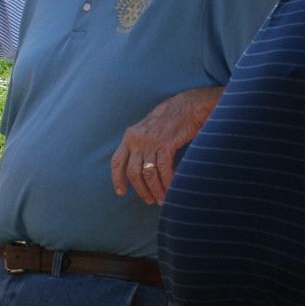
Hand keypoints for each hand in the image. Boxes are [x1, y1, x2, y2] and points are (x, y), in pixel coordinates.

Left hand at [111, 87, 222, 205]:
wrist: (187, 105)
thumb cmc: (170, 119)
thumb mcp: (147, 129)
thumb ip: (140, 145)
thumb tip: (140, 168)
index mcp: (130, 136)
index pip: (117, 161)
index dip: (117, 179)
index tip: (121, 192)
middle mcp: (137, 139)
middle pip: (133, 172)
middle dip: (140, 189)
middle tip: (148, 200)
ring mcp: (151, 142)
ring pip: (148, 173)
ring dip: (155, 189)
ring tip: (161, 199)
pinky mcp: (166, 144)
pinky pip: (164, 169)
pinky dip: (167, 182)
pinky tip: (171, 189)